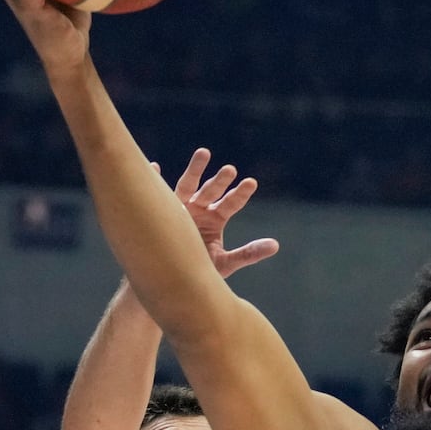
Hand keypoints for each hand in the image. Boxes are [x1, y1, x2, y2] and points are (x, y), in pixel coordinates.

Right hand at [166, 147, 279, 277]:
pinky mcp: (160, 213)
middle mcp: (199, 208)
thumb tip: (275, 245)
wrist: (172, 277)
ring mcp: (179, 208)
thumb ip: (249, 253)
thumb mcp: (226, 263)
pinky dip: (156, 180)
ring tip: (204, 152)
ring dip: (195, 170)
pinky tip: (155, 167)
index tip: (251, 183)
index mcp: (216, 218)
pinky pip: (157, 195)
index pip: (231, 203)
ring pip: (188, 185)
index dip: (240, 193)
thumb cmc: (200, 269)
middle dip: (220, 181)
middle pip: (211, 191)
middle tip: (230, 170)